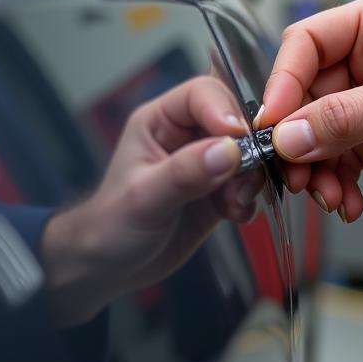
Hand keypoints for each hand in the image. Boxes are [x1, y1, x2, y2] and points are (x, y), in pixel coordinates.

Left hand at [42, 76, 263, 324]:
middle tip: (244, 179)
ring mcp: (207, 162)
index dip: (225, 110)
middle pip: (235, 119)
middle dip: (247, 148)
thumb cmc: (112, 225)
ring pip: (249, 152)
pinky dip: (250, 199)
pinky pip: (250, 183)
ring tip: (235, 204)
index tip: (241, 138)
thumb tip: (228, 151)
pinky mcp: (220, 190)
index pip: (202, 94)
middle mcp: (187, 135)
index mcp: (160, 120)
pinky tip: (235, 216)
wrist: (112, 267)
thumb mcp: (144, 198)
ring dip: (250, 178)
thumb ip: (184, 173)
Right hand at [257, 0, 362, 220]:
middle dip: (302, 141)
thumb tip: (290, 136)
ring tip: (330, 195)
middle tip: (297, 174)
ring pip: (322, 131)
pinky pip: (345, 154)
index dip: (282, 86)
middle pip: (307, 96)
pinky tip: (349, 199)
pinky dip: (342, 179)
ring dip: (321, 168)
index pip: (304, 45)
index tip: (272, 126)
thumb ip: (344, 119)